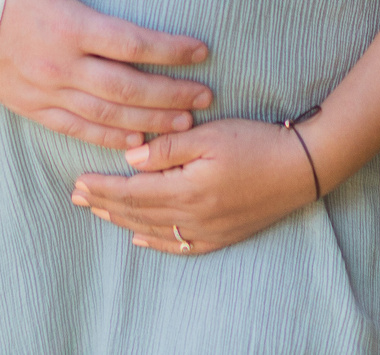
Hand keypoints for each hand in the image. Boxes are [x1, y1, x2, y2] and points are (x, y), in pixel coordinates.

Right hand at [0, 0, 211, 148]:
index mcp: (69, 24)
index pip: (133, 44)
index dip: (172, 50)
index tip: (202, 51)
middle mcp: (61, 65)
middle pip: (129, 89)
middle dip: (173, 95)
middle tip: (207, 97)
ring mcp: (46, 91)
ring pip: (109, 116)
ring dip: (151, 121)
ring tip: (186, 122)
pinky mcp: (33, 108)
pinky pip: (78, 130)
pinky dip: (111, 139)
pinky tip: (138, 141)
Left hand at [70, 118, 321, 255]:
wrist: (303, 167)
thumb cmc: (256, 142)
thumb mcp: (209, 135)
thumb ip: (167, 148)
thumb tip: (130, 159)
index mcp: (187, 189)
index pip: (133, 192)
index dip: (103, 188)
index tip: (78, 182)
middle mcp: (194, 216)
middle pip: (138, 213)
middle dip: (105, 204)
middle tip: (76, 197)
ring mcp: (209, 230)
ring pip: (155, 230)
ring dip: (123, 221)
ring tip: (99, 212)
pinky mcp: (223, 234)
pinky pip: (181, 245)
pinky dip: (157, 242)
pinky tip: (140, 238)